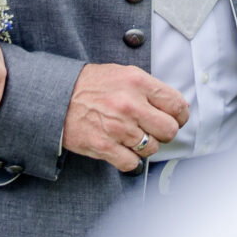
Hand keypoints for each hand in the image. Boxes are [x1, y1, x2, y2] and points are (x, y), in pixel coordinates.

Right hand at [62, 63, 188, 171]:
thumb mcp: (122, 74)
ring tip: (132, 137)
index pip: (177, 105)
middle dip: (165, 133)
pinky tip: (122, 149)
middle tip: (154, 130)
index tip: (175, 119)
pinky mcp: (104, 146)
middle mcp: (130, 104)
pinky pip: (131, 163)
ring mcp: (117, 127)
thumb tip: (176, 107)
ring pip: (152, 149)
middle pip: (169, 130)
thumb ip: (149, 88)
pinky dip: (130, 160)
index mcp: (138, 82)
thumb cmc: (90, 85)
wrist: (56, 97)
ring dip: (145, 146)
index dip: (180, 115)